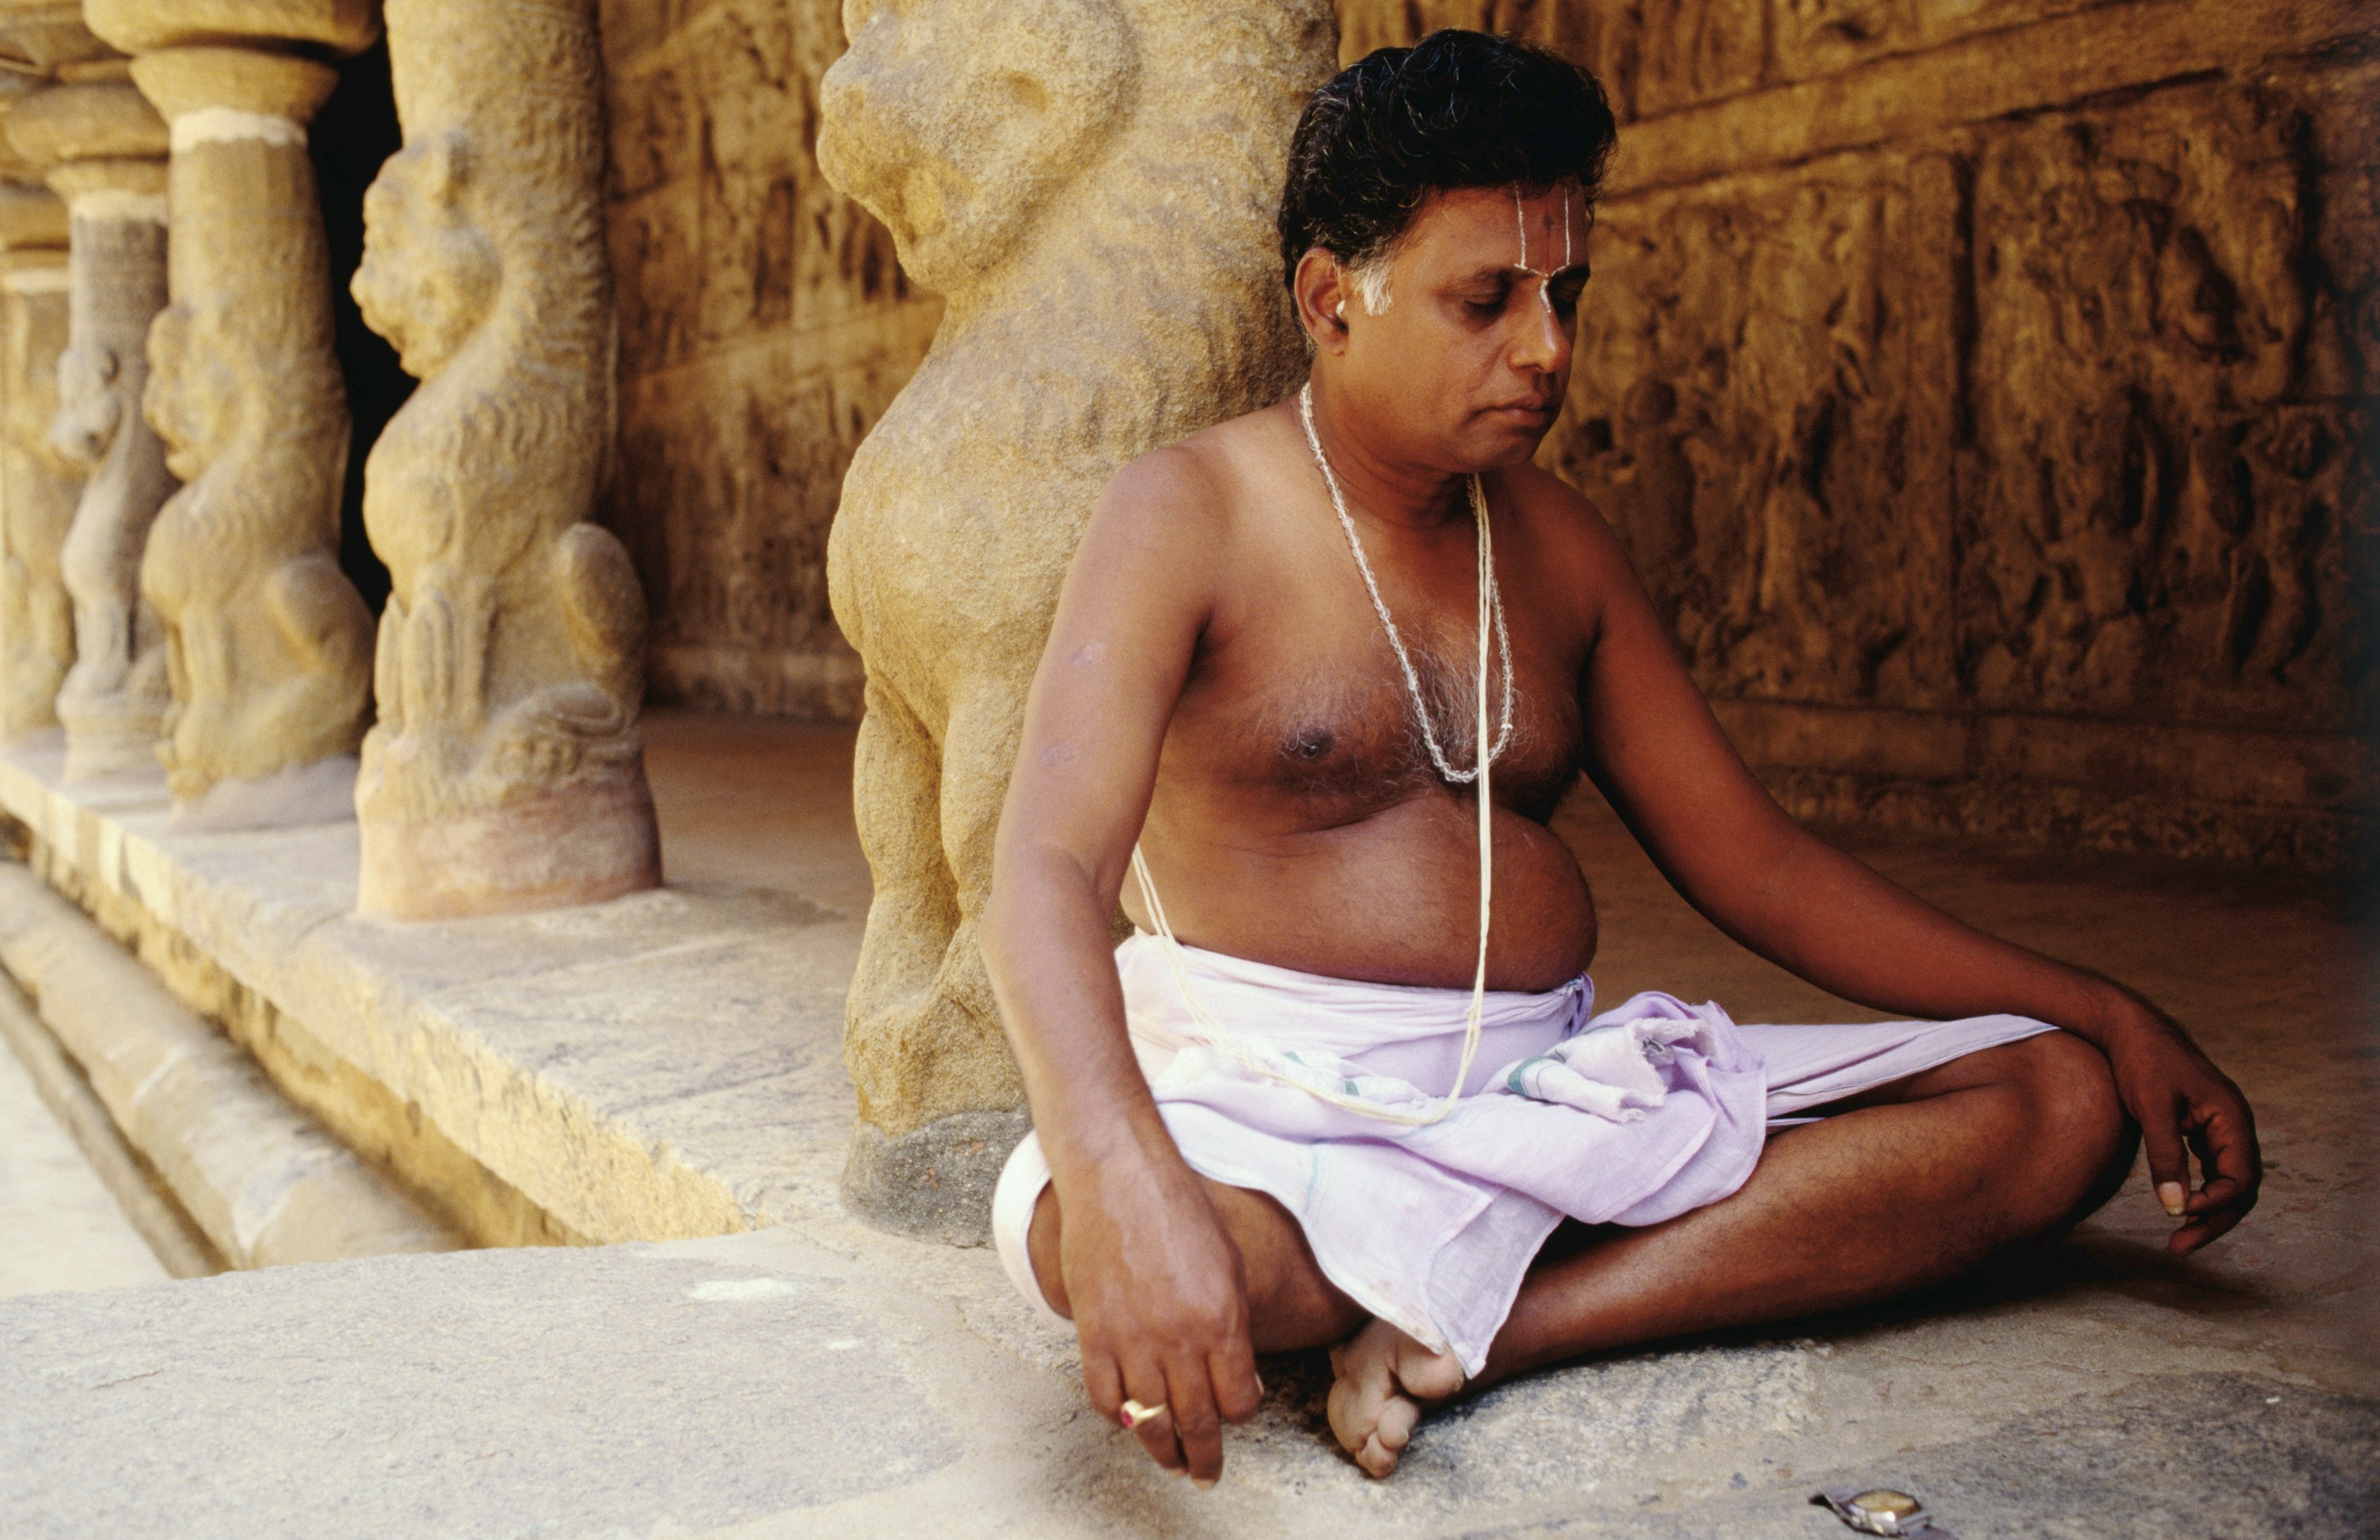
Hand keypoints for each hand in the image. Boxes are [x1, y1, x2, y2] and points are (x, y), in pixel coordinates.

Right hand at [1057, 1135, 1264, 1484]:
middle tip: (1205, 1475)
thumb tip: (1241, 1381)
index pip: (1238, 1401)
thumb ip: (1236, 1326)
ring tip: (1170, 1463)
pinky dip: (1118, 1417)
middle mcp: (1178, 1339)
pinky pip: (1105, 1399)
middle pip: (1196, 1423)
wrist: (1119, 1179)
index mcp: (1221, 1321)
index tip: (1234, 1414)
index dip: (1239, 1414)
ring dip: (1162, 1451)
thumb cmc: (1181, 1212)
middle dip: (1203, 1457)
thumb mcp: (1230, 1265)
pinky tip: (1129, 1419)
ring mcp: (1132, 1339)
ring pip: (1150, 1422)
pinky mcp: (1093, 1334)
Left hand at [2098, 1011, 2259, 1254]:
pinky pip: (2210, 1168)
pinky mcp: (2199, 1128)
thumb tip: (2177, 1207)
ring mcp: (2218, 1126)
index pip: (2241, 1178)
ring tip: (2178, 1240)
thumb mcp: (2151, 1108)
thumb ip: (2165, 1156)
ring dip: (2207, 1211)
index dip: (2215, 1204)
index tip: (2180, 1214)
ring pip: (2225, 1181)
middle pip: (2239, 1187)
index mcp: (2231, 1118)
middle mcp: (2233, 1124)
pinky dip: (2198, 1191)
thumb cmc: (2141, 1061)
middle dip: (2213, 1220)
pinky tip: (2176, 1207)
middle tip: (2179, 1247)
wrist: (2128, 1027)